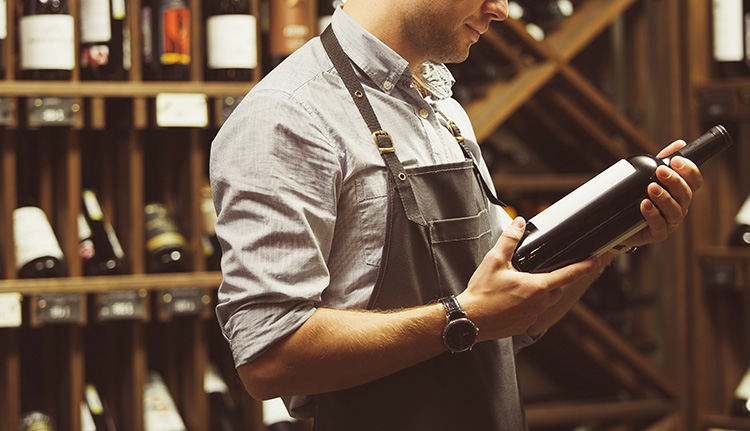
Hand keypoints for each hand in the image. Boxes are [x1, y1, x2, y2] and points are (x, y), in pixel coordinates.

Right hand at [458, 217, 600, 341]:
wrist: (469, 320)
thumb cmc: (482, 293)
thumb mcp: (494, 260)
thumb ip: (509, 240)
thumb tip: (518, 223)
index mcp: (536, 286)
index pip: (568, 274)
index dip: (584, 266)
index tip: (595, 260)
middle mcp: (539, 303)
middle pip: (557, 288)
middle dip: (554, 279)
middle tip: (540, 271)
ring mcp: (532, 316)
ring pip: (546, 301)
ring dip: (540, 292)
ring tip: (521, 285)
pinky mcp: (523, 325)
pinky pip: (533, 312)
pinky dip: (527, 305)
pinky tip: (511, 300)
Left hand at [623, 140, 703, 246]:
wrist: (617, 222)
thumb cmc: (637, 198)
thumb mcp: (647, 176)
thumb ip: (662, 160)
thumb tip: (680, 143)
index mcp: (680, 193)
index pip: (694, 182)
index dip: (689, 171)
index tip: (675, 161)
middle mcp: (679, 207)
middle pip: (686, 195)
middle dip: (675, 181)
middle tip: (660, 171)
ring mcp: (669, 222)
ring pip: (675, 211)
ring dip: (664, 198)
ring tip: (651, 188)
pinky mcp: (656, 234)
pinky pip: (659, 227)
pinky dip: (652, 215)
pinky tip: (645, 205)